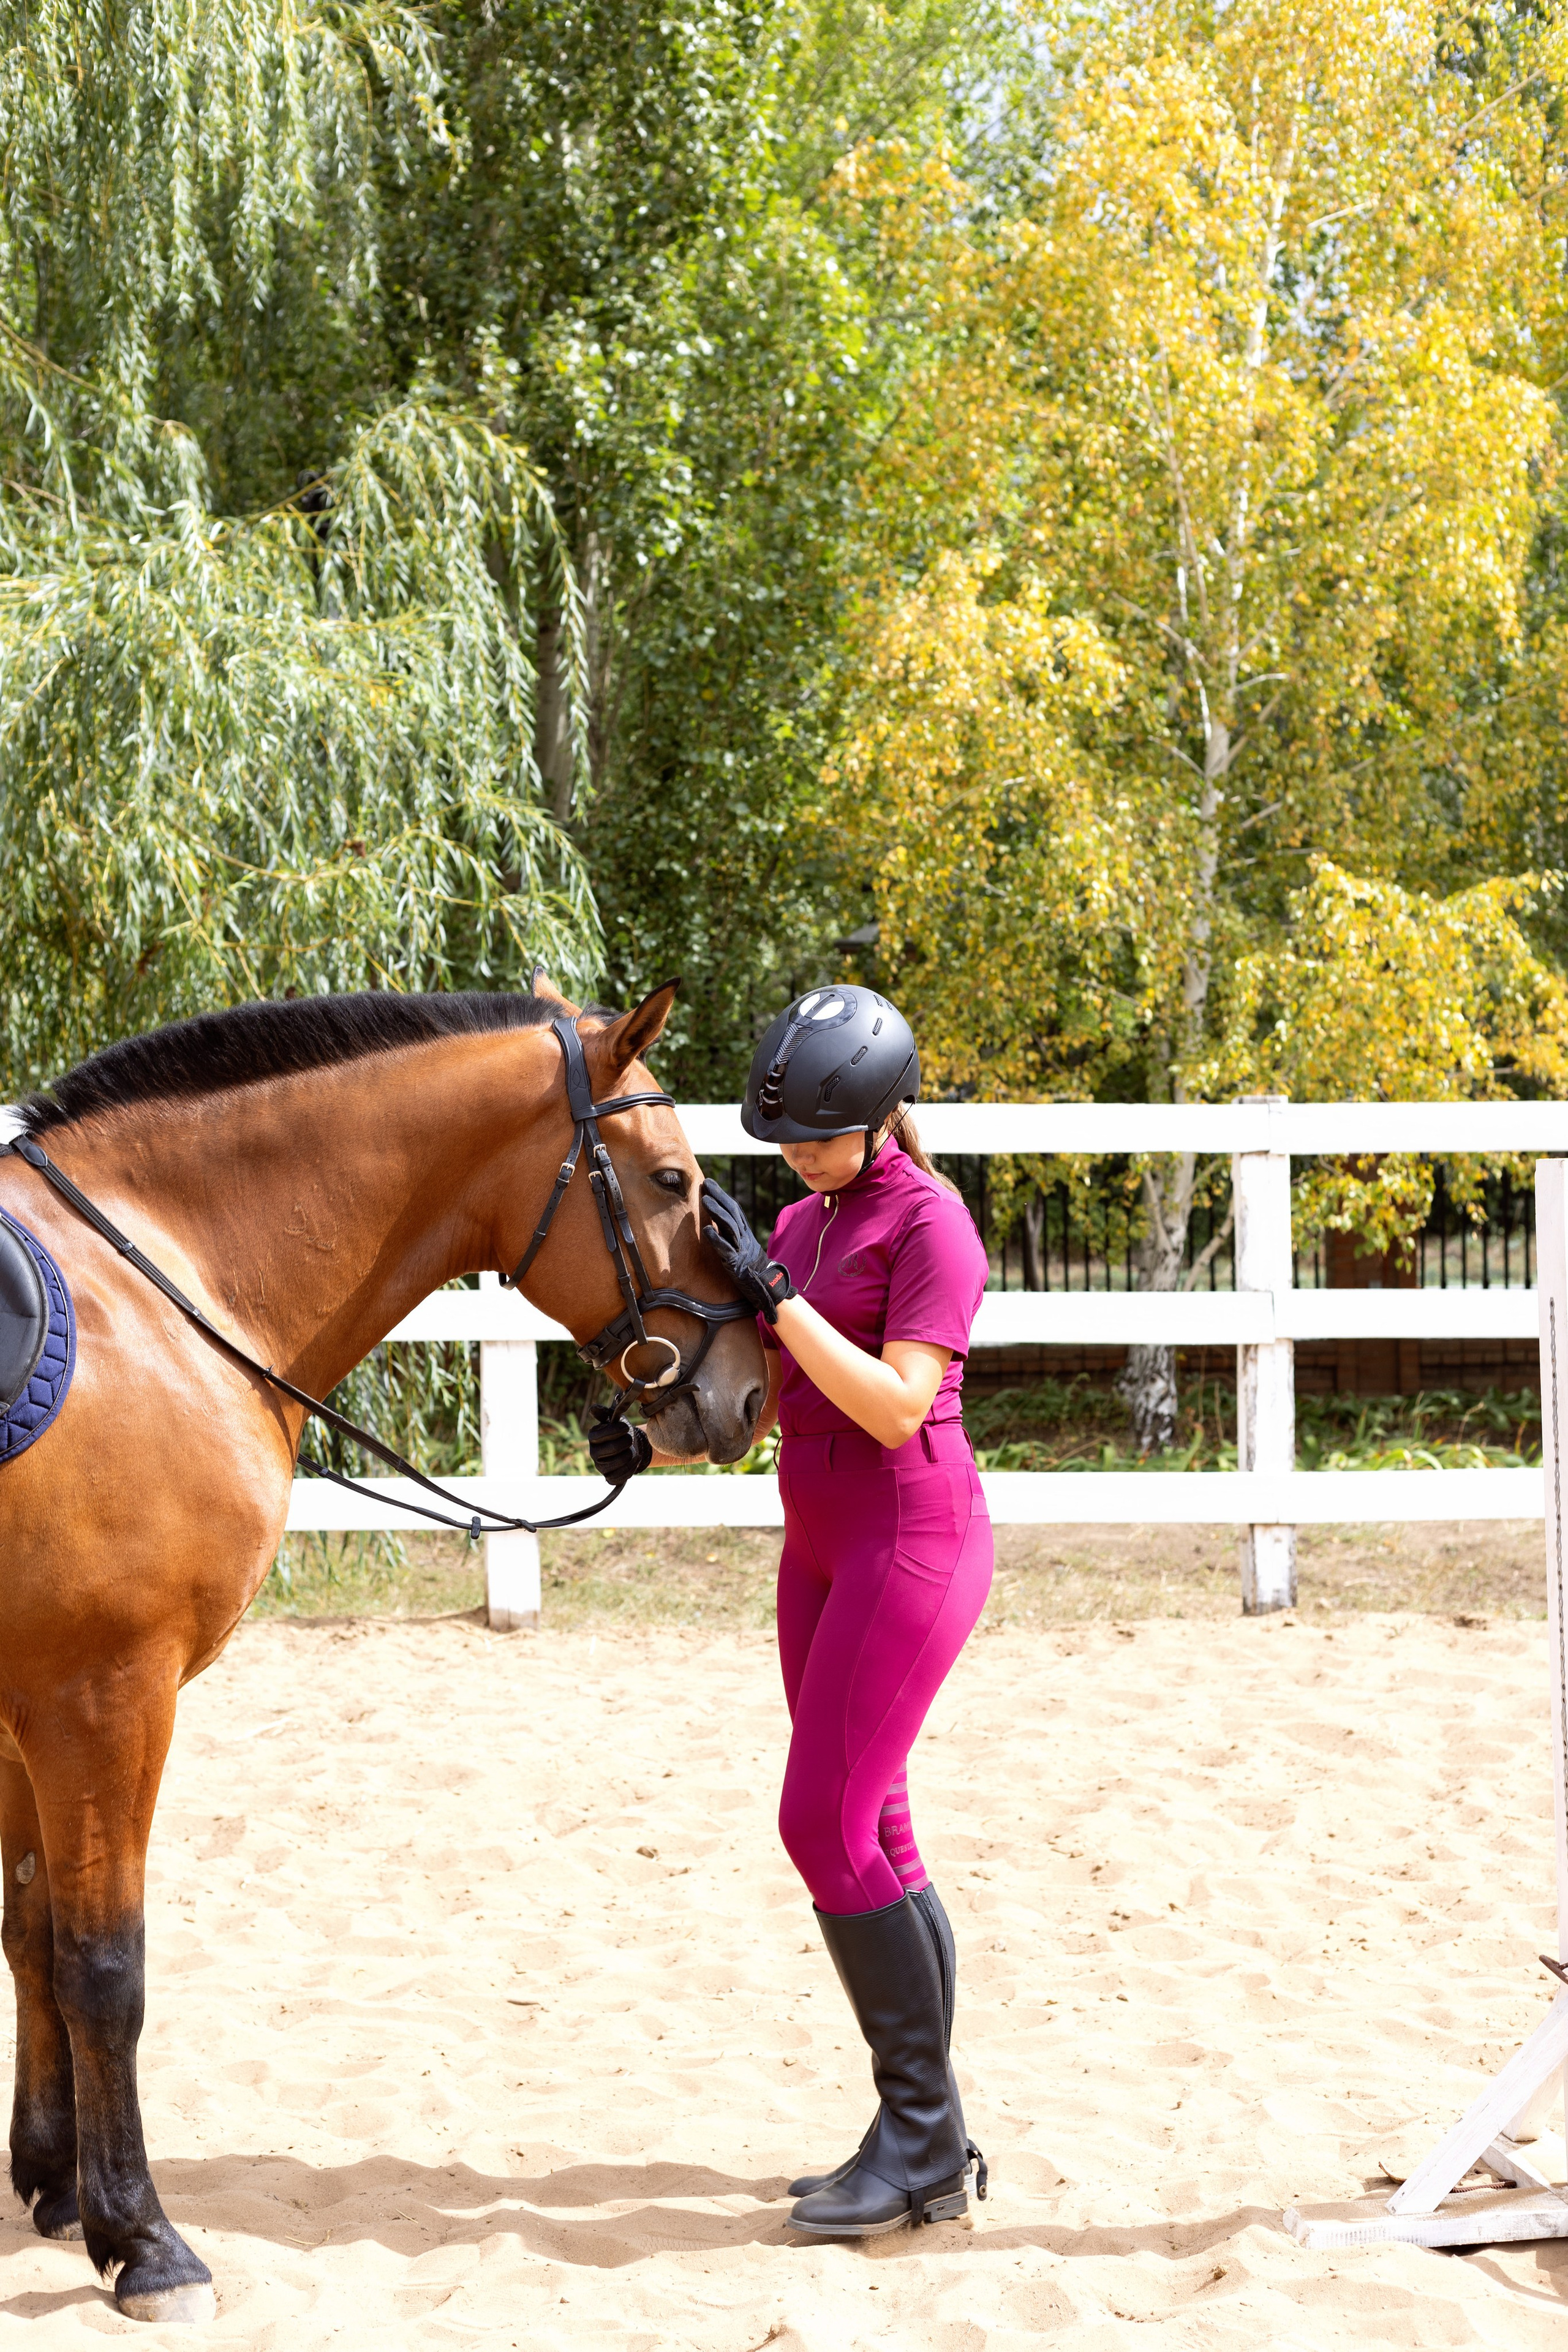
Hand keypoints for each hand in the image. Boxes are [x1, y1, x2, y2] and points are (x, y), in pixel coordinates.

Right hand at [588, 1411, 652, 1483]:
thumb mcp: (613, 1418)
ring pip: (619, 1461)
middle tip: (630, 1438)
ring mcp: (600, 1467)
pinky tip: (635, 1458)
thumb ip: (604, 1412)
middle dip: (627, 1441)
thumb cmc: (620, 1430)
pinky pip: (621, 1475)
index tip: (626, 1427)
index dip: (618, 1430)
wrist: (627, 1447)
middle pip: (614, 1448)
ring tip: (632, 1448)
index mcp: (592, 1436)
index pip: (605, 1434)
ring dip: (630, 1453)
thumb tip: (593, 1408)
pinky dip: (632, 1466)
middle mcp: (593, 1453)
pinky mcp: (609, 1477)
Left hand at [701, 1180, 797, 1324]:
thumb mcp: (744, 1248)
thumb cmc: (753, 1269)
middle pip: (732, 1213)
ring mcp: (741, 1249)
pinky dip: (716, 1239)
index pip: (734, 1209)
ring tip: (704, 1200)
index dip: (722, 1196)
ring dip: (716, 1212)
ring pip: (729, 1226)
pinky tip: (706, 1230)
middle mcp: (744, 1238)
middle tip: (706, 1184)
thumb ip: (733, 1236)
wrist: (767, 1288)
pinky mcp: (736, 1264)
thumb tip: (717, 1225)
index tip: (710, 1184)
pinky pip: (726, 1250)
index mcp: (745, 1233)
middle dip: (719, 1197)